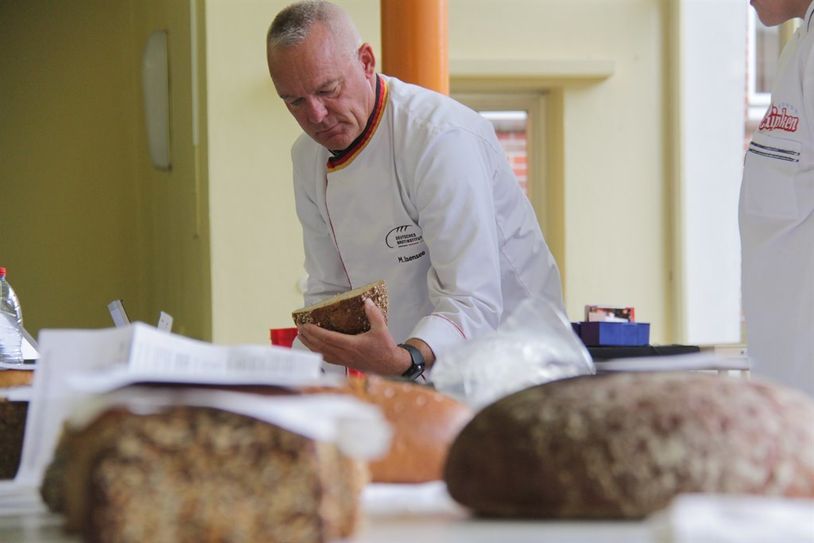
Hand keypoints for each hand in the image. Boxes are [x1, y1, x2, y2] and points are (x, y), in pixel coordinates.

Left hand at [296, 299, 411, 374]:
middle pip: (320, 345)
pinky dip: (317, 351)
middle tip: (299, 327)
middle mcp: (344, 354)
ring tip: (301, 335)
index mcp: (352, 345)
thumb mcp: (382, 329)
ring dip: (309, 344)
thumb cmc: (385, 347)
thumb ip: (374, 314)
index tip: (305, 324)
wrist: (390, 365)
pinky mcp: (344, 363)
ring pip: (321, 353)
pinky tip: (313, 347)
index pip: (328, 338)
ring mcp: (343, 360)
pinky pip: (326, 358)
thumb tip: (367, 301)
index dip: (315, 331)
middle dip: (308, 336)